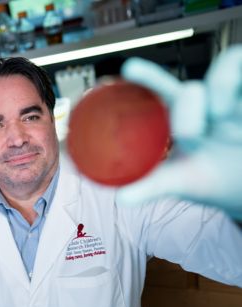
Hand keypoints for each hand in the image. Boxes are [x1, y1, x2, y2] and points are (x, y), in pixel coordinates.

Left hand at [116, 45, 241, 218]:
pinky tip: (238, 107)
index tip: (128, 67)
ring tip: (219, 116)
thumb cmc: (207, 177)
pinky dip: (239, 81)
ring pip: (227, 63)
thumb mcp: (179, 181)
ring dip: (219, 88)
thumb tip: (120, 198)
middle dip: (187, 113)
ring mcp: (234, 98)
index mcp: (180, 116)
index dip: (147, 75)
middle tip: (190, 140)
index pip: (161, 90)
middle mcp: (205, 101)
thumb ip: (151, 186)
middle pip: (191, 88)